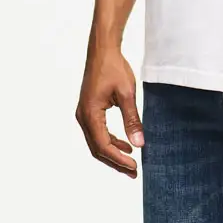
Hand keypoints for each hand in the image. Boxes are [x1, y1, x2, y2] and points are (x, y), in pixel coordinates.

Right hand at [75, 46, 143, 177]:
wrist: (102, 50)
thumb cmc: (114, 68)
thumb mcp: (127, 93)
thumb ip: (132, 120)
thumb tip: (139, 144)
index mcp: (90, 114)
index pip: (103, 145)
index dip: (118, 159)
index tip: (134, 167)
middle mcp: (83, 117)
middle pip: (97, 148)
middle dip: (115, 161)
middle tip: (133, 172)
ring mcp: (84, 113)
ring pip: (96, 142)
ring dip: (113, 152)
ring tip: (131, 162)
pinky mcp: (89, 110)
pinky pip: (97, 132)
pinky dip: (110, 140)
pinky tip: (125, 143)